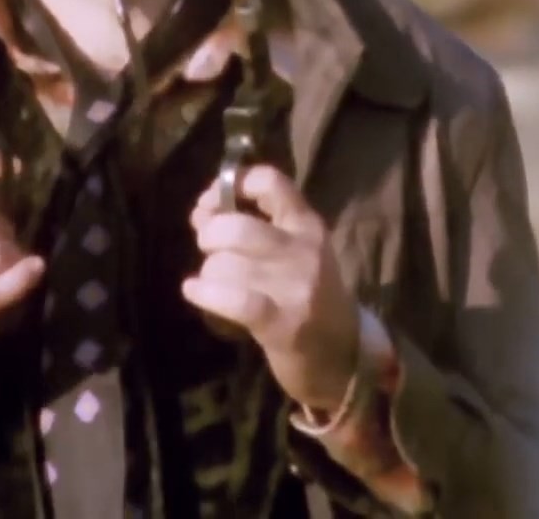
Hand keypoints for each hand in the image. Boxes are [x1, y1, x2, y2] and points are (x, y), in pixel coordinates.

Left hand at [182, 165, 359, 412]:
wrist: (344, 357)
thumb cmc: (310, 300)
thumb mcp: (299, 254)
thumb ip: (260, 228)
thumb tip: (203, 211)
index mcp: (308, 225)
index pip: (270, 181)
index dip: (231, 185)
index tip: (211, 203)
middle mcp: (304, 250)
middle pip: (237, 225)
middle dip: (209, 235)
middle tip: (209, 251)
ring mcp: (295, 287)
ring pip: (226, 263)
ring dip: (209, 273)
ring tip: (213, 284)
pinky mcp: (282, 323)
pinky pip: (231, 298)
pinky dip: (204, 292)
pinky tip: (194, 291)